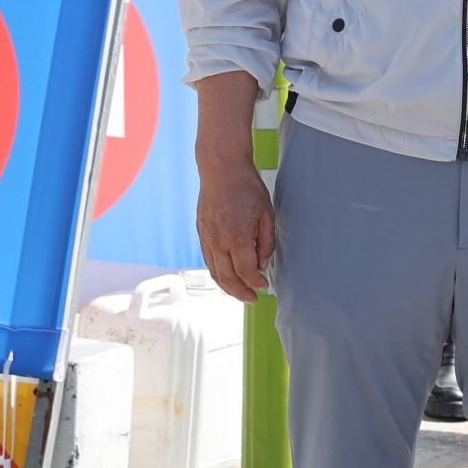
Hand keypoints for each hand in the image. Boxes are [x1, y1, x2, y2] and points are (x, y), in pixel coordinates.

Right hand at [196, 156, 276, 301]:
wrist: (221, 169)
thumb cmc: (247, 188)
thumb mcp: (266, 214)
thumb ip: (265, 243)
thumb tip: (262, 265)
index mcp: (236, 236)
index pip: (245, 271)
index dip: (256, 282)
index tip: (265, 286)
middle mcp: (218, 241)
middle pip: (227, 278)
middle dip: (240, 292)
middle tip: (252, 299)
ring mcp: (206, 237)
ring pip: (214, 272)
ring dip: (227, 286)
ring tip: (241, 292)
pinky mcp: (201, 233)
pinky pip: (208, 260)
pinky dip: (218, 272)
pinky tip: (229, 275)